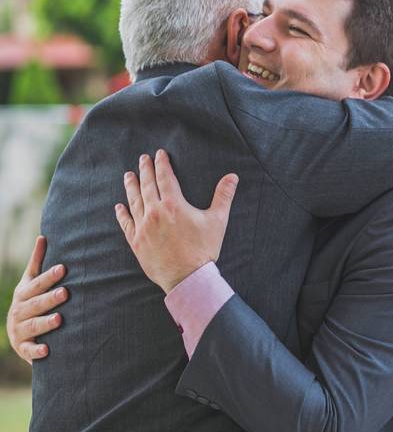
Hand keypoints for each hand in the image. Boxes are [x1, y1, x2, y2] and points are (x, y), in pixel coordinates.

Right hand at [5, 236, 67, 363]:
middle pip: (35, 304)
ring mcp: (19, 330)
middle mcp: (19, 311)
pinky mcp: (23, 348)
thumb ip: (37, 262)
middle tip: (66, 293)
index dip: (49, 277)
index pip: (36, 284)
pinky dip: (36, 351)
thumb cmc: (30, 303)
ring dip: (45, 323)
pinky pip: (29, 350)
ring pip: (32, 326)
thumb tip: (43, 236)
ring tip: (60, 319)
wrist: (19, 335)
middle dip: (49, 298)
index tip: (64, 268)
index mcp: (23, 294)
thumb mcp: (30, 283)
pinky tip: (48, 349)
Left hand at [115, 149, 238, 293]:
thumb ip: (223, 196)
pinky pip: (126, 223)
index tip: (159, 154)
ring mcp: (143, 227)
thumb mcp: (218, 221)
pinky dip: (122, 213)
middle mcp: (155, 212)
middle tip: (143, 158)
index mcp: (173, 204)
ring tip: (129, 175)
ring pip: (134, 201)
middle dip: (145, 169)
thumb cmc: (204, 249)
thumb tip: (232, 177)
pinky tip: (120, 206)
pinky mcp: (137, 242)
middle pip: (147, 185)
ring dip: (131, 186)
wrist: (188, 277)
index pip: (165, 177)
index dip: (162, 164)